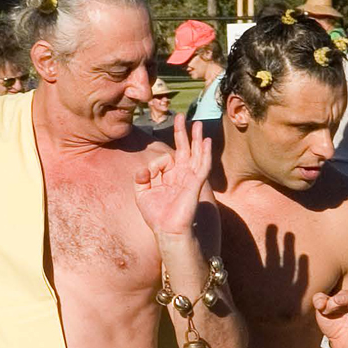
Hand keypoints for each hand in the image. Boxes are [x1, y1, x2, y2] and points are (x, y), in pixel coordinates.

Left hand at [135, 114, 210, 237]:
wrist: (168, 231)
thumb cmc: (157, 217)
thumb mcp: (142, 194)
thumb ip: (141, 178)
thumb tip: (143, 168)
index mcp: (171, 177)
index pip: (165, 158)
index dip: (155, 163)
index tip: (146, 175)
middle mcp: (182, 175)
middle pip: (185, 149)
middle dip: (183, 133)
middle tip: (181, 116)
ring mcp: (190, 179)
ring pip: (196, 154)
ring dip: (197, 138)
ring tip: (199, 123)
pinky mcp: (196, 184)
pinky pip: (202, 166)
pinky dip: (205, 153)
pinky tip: (206, 142)